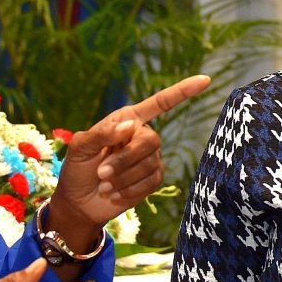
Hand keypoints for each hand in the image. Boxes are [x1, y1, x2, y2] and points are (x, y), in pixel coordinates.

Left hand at [54, 76, 210, 231]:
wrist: (79, 202)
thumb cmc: (77, 169)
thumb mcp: (80, 147)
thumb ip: (102, 133)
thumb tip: (131, 126)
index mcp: (127, 119)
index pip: (159, 103)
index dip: (182, 92)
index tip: (204, 80)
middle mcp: (142, 136)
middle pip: (151, 140)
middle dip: (125, 159)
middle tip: (101, 172)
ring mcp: (150, 158)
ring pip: (150, 164)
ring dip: (123, 178)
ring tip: (104, 185)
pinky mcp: (152, 179)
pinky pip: (151, 182)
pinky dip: (130, 190)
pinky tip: (114, 194)